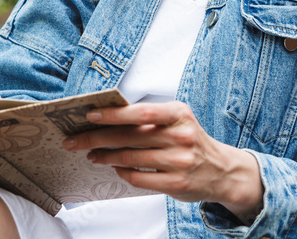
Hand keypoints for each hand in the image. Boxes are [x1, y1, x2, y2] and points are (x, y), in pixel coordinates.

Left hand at [62, 101, 263, 220]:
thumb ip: (150, 118)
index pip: (140, 112)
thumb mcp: (178, 120)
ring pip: (130, 158)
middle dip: (96, 137)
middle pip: (129, 136)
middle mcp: (181, 136)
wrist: (222, 170)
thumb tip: (108, 116)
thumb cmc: (190, 140)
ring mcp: (179, 161)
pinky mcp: (176, 184)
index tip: (89, 115)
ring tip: (91, 154)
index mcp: (179, 114)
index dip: (113, 114)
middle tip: (74, 139)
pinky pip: (139, 178)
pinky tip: (114, 168)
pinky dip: (122, 172)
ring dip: (105, 156)